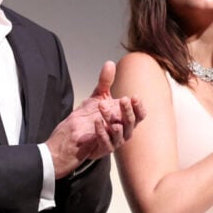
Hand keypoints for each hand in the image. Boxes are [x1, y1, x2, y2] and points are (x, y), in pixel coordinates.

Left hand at [47, 61, 146, 177]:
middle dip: (128, 111)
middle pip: (132, 122)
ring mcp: (114, 141)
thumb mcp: (98, 96)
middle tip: (123, 99)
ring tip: (103, 106)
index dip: (139, 107)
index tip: (134, 96)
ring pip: (120, 132)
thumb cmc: (90, 116)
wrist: (73, 135)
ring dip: (112, 119)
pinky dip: (102, 132)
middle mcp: (123, 131)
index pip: (140, 115)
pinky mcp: (103, 149)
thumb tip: (109, 63)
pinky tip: (96, 121)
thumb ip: (105, 82)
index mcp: (126, 119)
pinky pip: (106, 142)